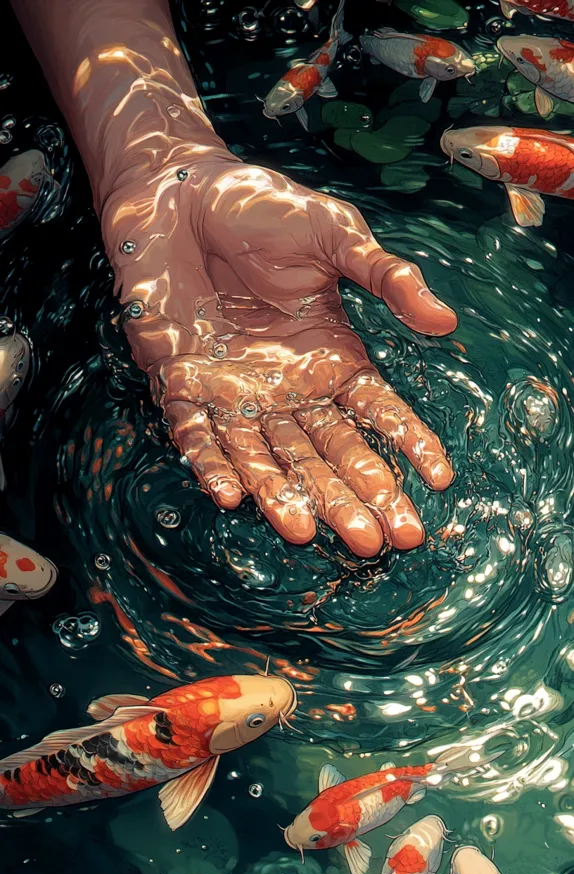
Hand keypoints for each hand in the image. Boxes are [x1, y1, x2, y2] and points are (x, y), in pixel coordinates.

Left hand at [102, 150, 455, 557]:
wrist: (181, 192)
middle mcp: (288, 387)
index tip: (440, 481)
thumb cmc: (262, 209)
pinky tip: (230, 497)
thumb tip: (446, 323)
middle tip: (391, 538)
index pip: (376, 412)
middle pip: (327, 452)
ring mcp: (235, 393)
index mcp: (330, 356)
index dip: (408, 444)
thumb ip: (387, 278)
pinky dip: (210, 464)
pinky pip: (197, 435)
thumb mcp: (336, 236)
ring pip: (267, 457)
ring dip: (284, 496)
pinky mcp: (181, 385)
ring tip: (307, 534)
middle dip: (357, 496)